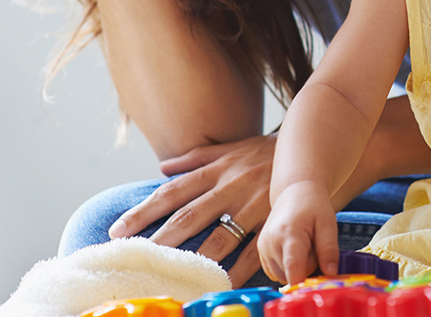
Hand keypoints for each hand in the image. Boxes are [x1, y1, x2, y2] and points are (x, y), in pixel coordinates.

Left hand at [108, 134, 275, 286]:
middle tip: (137, 257)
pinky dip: (239, 269)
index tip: (119, 229)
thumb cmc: (266, 152)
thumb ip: (197, 158)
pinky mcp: (276, 220)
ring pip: (220, 236)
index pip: (173, 192)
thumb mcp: (232, 148)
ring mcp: (254, 204)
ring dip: (196, 258)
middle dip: (162, 238)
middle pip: (191, 215)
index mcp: (218, 170)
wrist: (311, 148)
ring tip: (173, 275)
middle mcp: (232, 186)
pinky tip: (223, 282)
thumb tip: (162, 167)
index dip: (144, 210)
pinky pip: (255, 250)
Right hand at [258, 181, 338, 284]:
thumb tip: (331, 273)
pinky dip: (287, 266)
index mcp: (289, 234)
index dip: (306, 280)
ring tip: (304, 247)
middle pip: (290, 275)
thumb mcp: (328, 223)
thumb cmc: (313, 205)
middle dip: (306, 268)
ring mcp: (263, 248)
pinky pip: (276, 272)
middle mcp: (271, 243)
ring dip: (296, 268)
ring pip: (282, 276)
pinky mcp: (261, 252)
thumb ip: (329, 249)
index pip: (293, 270)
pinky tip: (294, 250)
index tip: (318, 277)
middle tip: (313, 247)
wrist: (294, 191)